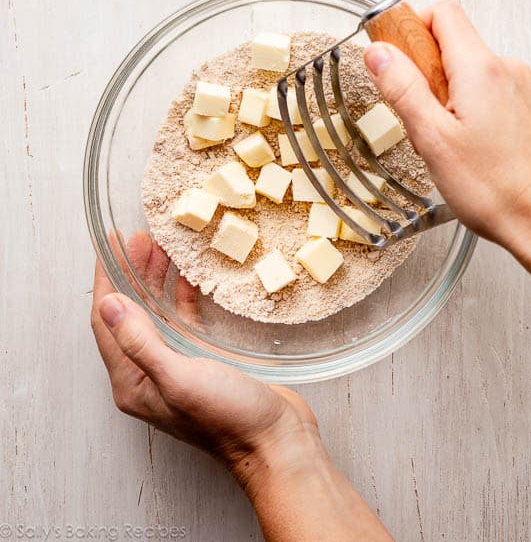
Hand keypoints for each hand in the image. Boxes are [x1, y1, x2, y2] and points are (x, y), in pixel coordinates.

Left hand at [91, 234, 392, 540]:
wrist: (275, 441)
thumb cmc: (228, 417)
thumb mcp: (179, 377)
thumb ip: (141, 341)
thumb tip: (109, 304)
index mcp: (133, 381)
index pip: (107, 321)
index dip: (106, 280)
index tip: (110, 246)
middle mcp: (149, 374)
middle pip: (131, 313)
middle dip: (131, 274)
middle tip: (140, 237)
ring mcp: (178, 367)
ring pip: (157, 315)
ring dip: (156, 281)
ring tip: (161, 247)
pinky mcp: (206, 362)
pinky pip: (186, 322)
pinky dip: (184, 296)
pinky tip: (191, 276)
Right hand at [364, 1, 530, 327]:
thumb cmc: (496, 190)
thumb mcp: (433, 140)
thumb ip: (403, 89)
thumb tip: (380, 53)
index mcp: (482, 69)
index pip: (442, 14)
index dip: (413, 28)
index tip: (396, 57)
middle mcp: (510, 71)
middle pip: (457, 44)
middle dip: (430, 71)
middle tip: (420, 114)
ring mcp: (527, 91)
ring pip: (476, 72)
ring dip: (453, 94)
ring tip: (449, 141)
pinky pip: (497, 94)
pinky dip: (477, 109)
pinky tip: (474, 148)